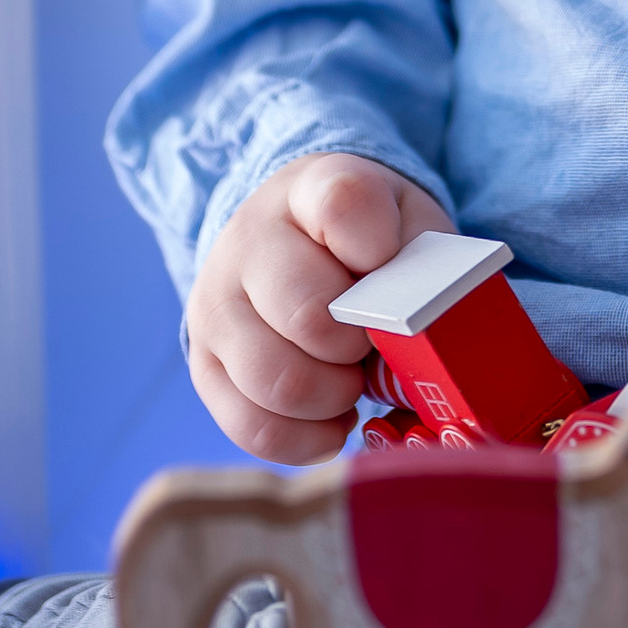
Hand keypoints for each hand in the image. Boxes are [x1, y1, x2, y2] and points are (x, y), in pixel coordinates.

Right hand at [184, 152, 452, 464]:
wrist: (298, 236)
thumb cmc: (370, 239)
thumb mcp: (409, 225)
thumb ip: (424, 266)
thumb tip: (416, 336)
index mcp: (313, 188)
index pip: (344, 205)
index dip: (379, 247)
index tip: (389, 265)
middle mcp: (250, 240)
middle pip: (307, 314)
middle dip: (359, 346)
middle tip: (373, 343)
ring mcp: (216, 303)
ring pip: (276, 382)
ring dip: (333, 398)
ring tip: (352, 382)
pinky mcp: (203, 364)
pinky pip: (253, 428)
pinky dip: (307, 439)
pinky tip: (333, 418)